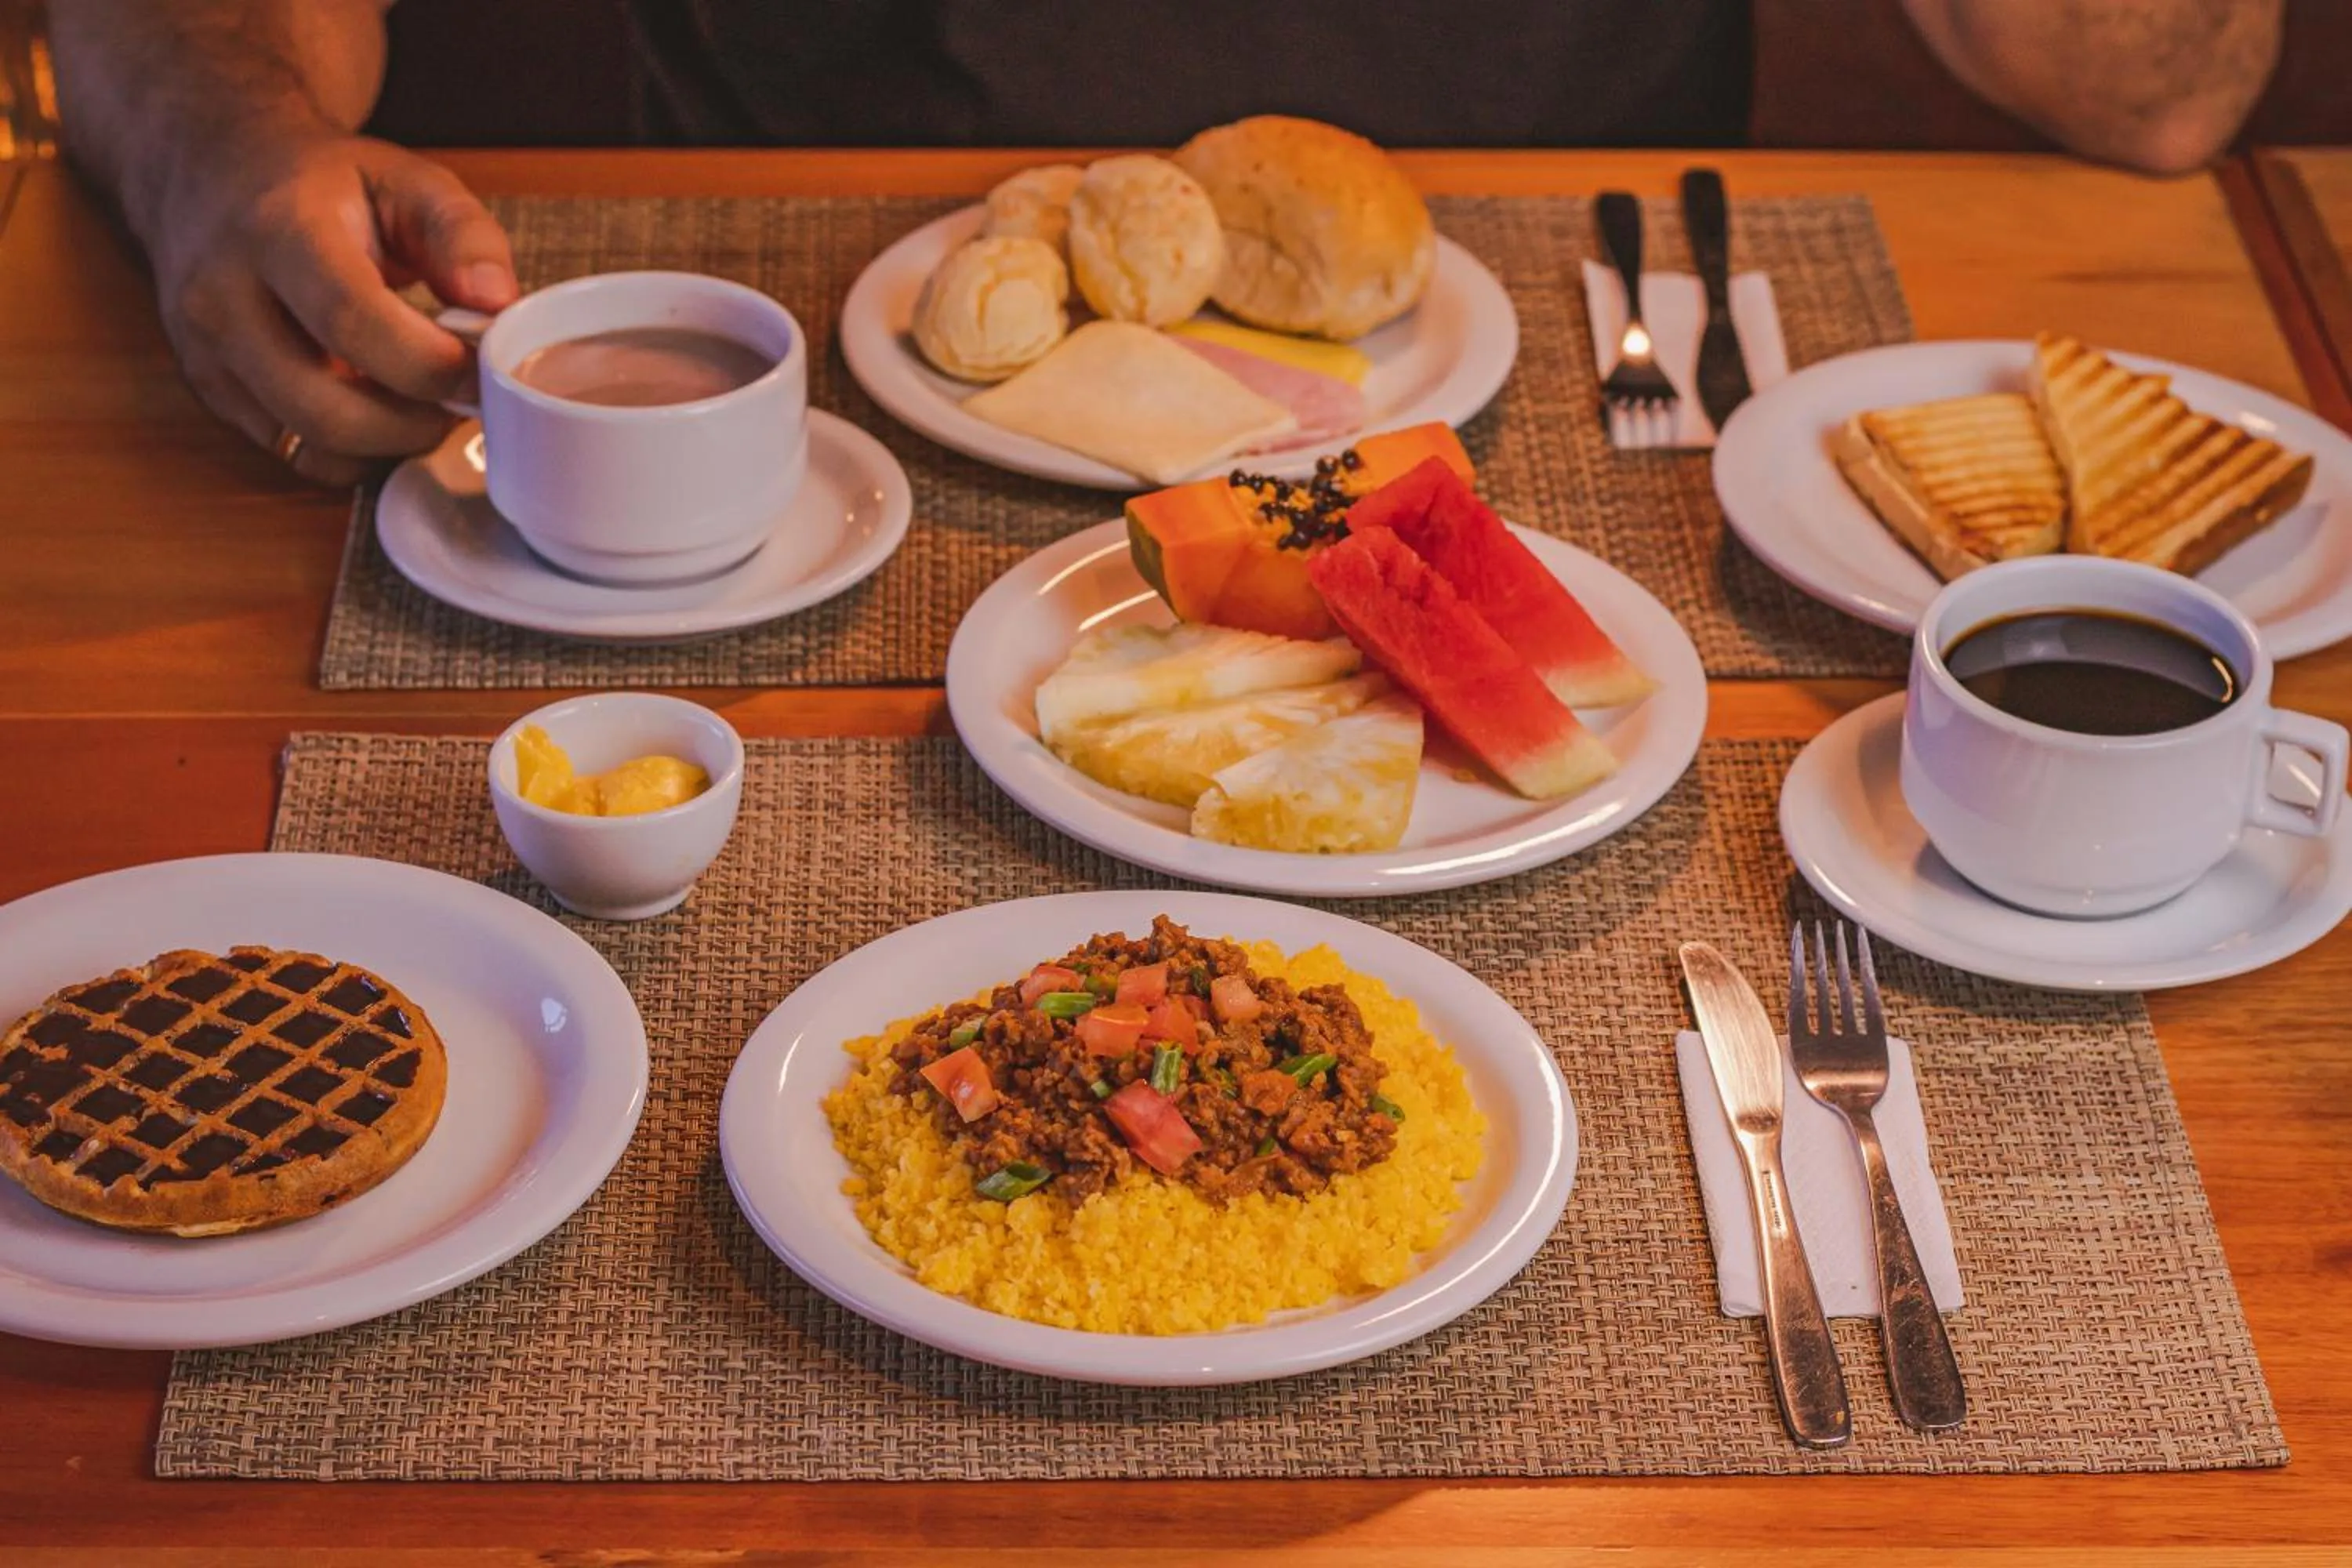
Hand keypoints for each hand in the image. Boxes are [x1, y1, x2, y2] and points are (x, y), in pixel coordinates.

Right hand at [147, 129, 518, 484]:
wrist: (214, 172)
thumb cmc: (322, 182)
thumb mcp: (405, 179)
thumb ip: (463, 235)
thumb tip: (496, 304)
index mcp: (276, 231)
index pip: (351, 322)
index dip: (430, 364)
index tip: (480, 370)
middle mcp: (222, 297)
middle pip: (328, 410)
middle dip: (416, 422)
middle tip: (461, 398)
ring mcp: (207, 353)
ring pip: (313, 446)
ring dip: (388, 442)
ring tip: (422, 398)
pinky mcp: (211, 392)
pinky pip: (297, 453)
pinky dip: (354, 449)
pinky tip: (379, 405)